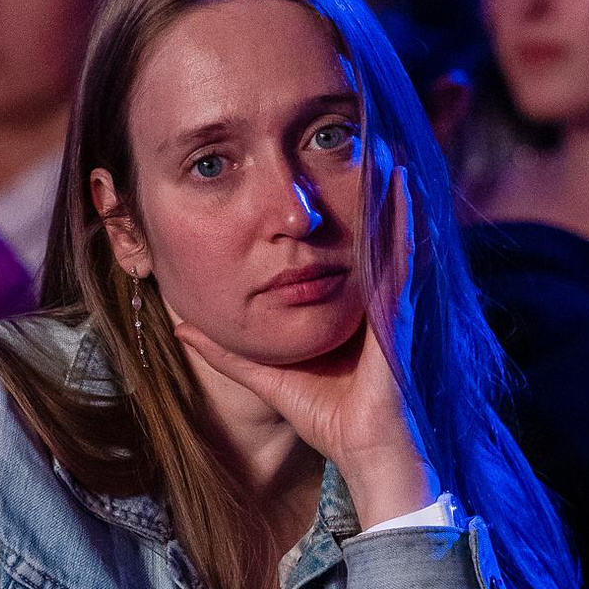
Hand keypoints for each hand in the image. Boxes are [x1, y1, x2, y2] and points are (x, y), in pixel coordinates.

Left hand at [175, 163, 436, 520]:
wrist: (376, 460)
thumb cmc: (337, 423)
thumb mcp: (273, 379)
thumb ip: (231, 356)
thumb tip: (183, 328)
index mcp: (356, 306)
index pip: (346, 243)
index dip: (340, 203)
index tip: (319, 160)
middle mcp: (380, 297)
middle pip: (371, 225)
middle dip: (368, 180)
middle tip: (358, 128)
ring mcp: (397, 302)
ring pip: (392, 230)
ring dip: (387, 184)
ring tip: (378, 136)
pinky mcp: (405, 315)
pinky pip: (405, 257)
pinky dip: (403, 220)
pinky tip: (400, 184)